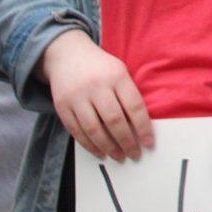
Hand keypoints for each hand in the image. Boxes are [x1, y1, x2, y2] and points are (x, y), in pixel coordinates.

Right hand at [40, 30, 153, 161]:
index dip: (143, 127)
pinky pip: (76, 131)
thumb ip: (128, 95)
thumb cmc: (101, 67)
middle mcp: (97, 86)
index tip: (149, 144)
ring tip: (119, 156)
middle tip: (134, 155)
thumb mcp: (119, 72)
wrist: (66, 54)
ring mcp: (77, 97)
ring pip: (94, 129)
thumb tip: (139, 128)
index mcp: (117, 76)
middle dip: (126, 141)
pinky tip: (100, 152)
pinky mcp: (62, 106)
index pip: (134, 106)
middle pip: (114, 120)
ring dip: (108, 147)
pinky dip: (89, 145)